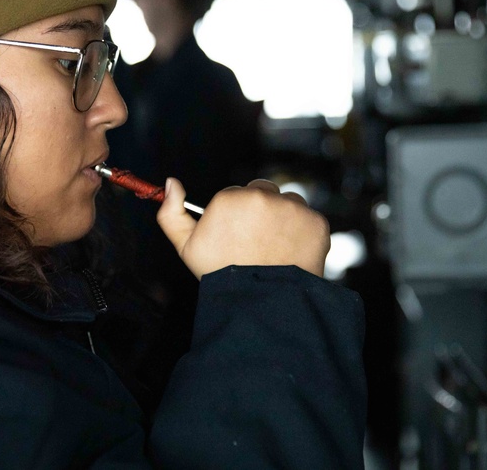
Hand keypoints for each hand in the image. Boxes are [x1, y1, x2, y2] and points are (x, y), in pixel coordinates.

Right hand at [156, 178, 329, 279]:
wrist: (261, 303)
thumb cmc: (222, 276)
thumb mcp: (186, 247)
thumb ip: (171, 213)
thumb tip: (171, 182)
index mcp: (230, 197)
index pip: (236, 193)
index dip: (236, 215)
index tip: (237, 235)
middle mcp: (261, 196)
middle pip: (263, 192)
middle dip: (261, 210)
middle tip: (258, 240)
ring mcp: (292, 208)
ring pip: (288, 203)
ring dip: (284, 218)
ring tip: (276, 249)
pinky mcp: (315, 222)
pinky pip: (309, 219)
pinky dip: (304, 233)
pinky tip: (293, 253)